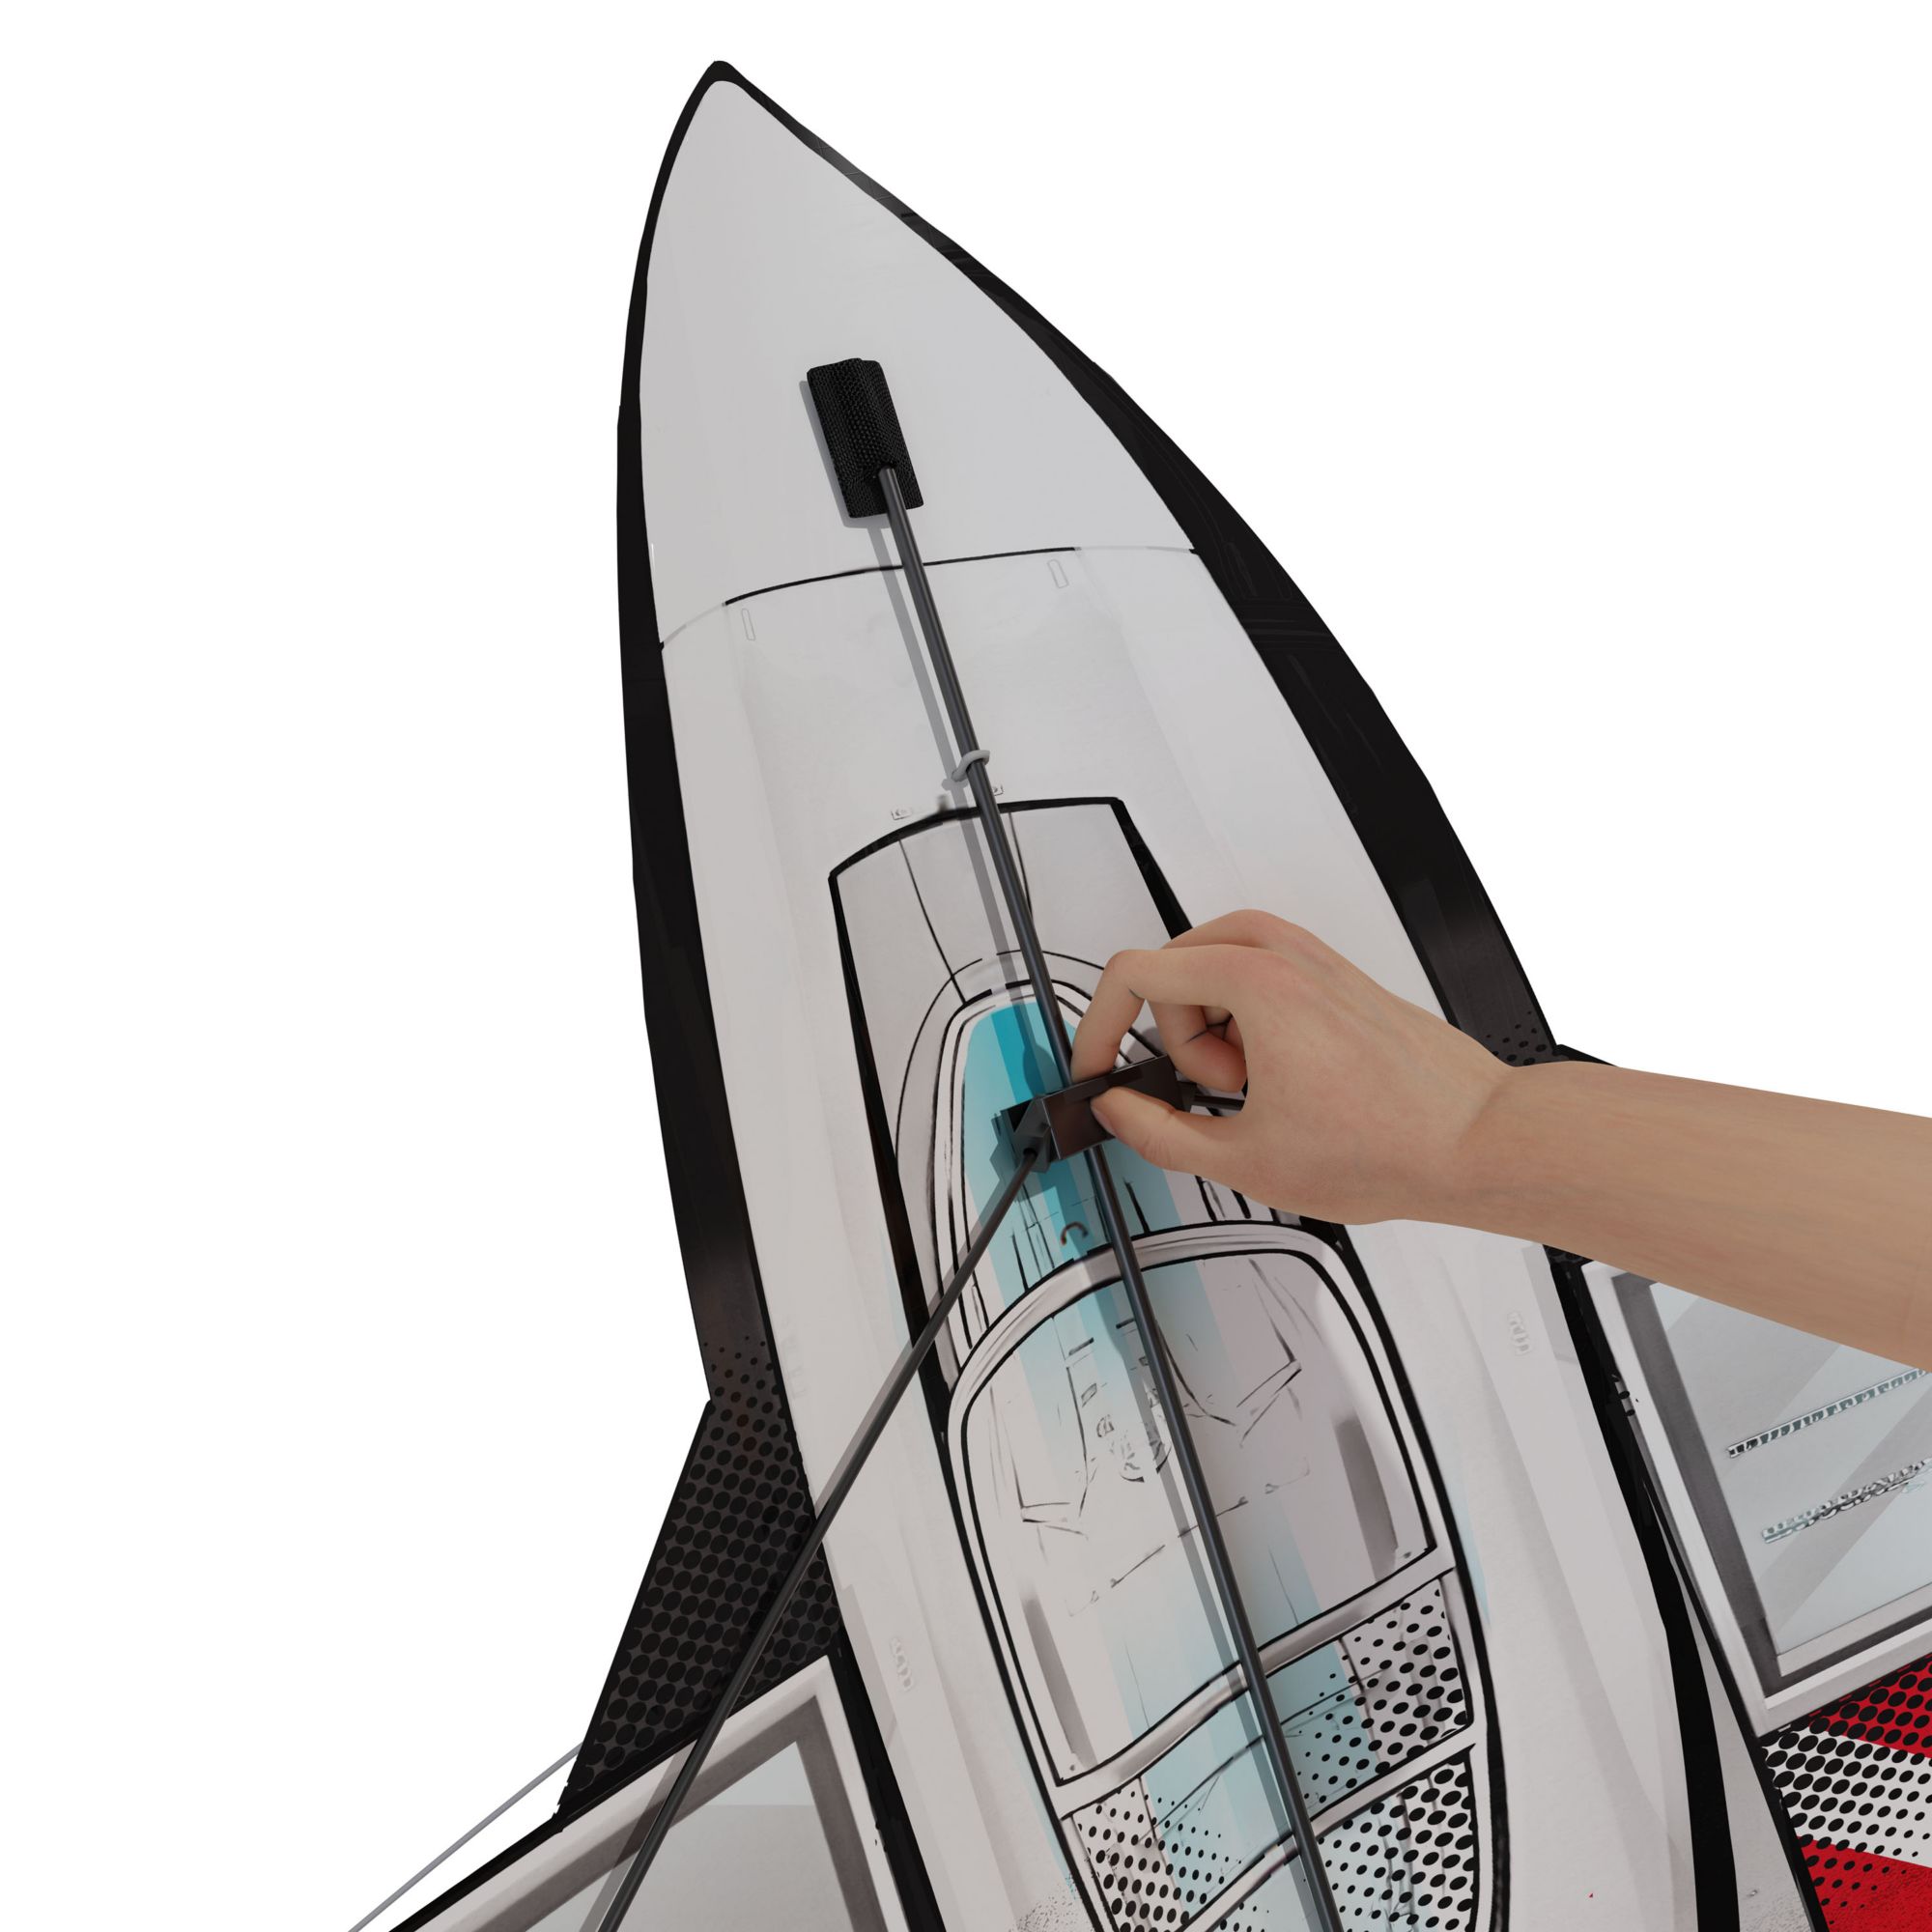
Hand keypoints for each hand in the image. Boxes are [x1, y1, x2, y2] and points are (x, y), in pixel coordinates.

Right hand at [1070, 910, 1509, 1223]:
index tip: (1098, 1068)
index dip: (1098, 1027)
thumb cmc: (1391, 1143)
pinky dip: (1250, 1025)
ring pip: (1212, 974)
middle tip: (1218, 1095)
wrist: (1475, 1139)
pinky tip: (1285, 1080)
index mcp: (1254, 982)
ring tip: (1257, 1090)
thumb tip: (1119, 1111)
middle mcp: (1283, 953)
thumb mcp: (1246, 1160)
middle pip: (1171, 973)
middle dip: (1176, 1041)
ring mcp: (1312, 958)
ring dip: (1213, 1033)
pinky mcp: (1333, 974)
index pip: (1133, 974)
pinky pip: (1256, 981)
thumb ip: (1158, 1134)